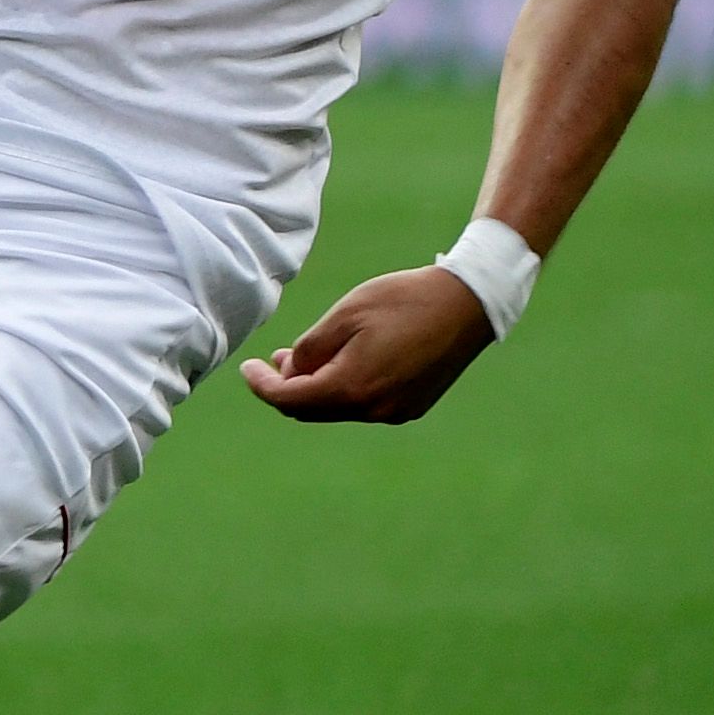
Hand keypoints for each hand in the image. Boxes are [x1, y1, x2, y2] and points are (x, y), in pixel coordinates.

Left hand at [241, 266, 495, 423]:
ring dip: (315, 389)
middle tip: (274, 360)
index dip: (262, 386)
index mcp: (353, 387)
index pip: (290, 401)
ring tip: (304, 358)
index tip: (247, 368)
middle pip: (311, 411)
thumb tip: (289, 373)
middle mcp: (374, 410)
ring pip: (338, 409)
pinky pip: (364, 406)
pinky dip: (343, 390)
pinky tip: (341, 363)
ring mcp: (396, 412)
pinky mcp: (412, 407)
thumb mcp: (344, 315)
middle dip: (286, 388)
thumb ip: (310, 349)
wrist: (466, 306)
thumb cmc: (401, 301)